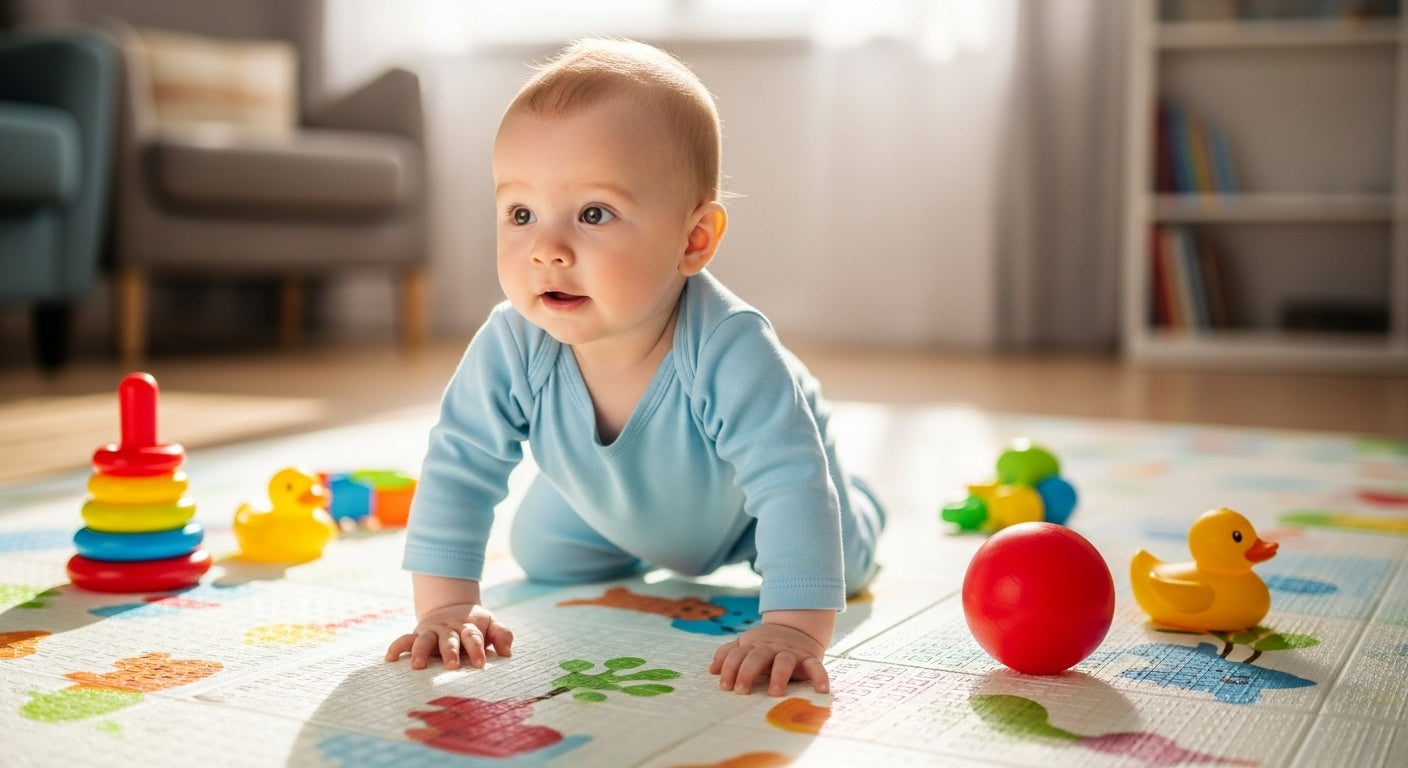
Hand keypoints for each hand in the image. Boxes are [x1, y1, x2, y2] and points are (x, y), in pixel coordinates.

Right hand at [384, 603, 513, 669]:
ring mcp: (431, 632)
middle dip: (450, 653)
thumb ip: (502, 635)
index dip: (477, 650)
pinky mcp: (417, 635)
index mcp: (467, 627)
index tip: (480, 664)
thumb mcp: (491, 624)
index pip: (473, 638)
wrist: (452, 608)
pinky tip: (389, 659)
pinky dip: (396, 647)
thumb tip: (507, 652)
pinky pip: (404, 640)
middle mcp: (448, 630)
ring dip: (421, 651)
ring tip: (418, 665)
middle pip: (449, 640)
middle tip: (452, 667)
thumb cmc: (475, 624)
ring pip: (424, 640)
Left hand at [710, 623, 828, 695]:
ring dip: (779, 675)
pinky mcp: (809, 658)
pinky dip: (820, 676)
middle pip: (757, 657)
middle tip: (741, 690)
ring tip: (775, 693)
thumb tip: (712, 669)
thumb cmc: (766, 643)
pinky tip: (822, 690)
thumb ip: (729, 654)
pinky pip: (816, 666)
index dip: (729, 668)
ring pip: (784, 661)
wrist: (798, 626)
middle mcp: (771, 648)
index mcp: (754, 645)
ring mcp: (791, 652)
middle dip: (748, 672)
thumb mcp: (747, 644)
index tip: (724, 686)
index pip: (738, 654)